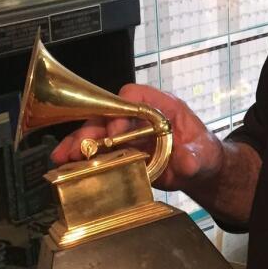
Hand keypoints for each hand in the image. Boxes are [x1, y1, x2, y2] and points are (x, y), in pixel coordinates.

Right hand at [50, 84, 224, 191]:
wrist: (201, 172)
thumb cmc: (203, 153)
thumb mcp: (204, 155)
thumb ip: (195, 157)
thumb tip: (187, 160)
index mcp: (161, 106)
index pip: (134, 96)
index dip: (120, 109)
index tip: (114, 130)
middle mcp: (139, 117)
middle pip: (108, 114)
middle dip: (90, 129)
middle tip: (79, 148)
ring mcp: (128, 134)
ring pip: (97, 131)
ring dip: (78, 143)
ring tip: (63, 157)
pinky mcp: (120, 152)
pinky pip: (96, 150)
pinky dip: (80, 157)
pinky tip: (64, 164)